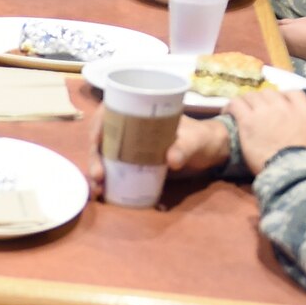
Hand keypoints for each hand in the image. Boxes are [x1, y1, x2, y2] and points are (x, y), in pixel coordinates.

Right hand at [88, 114, 230, 196]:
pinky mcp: (134, 165)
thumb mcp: (195, 140)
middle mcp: (130, 129)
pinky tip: (103, 193)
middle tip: (99, 175)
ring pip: (104, 156)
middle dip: (94, 156)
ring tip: (98, 189)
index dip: (97, 124)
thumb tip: (171, 159)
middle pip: (102, 138)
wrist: (210, 153)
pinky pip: (114, 171)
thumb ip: (184, 148)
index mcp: (140, 112)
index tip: (96, 141)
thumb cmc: (202, 138)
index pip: (109, 111)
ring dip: (96, 172)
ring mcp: (130, 148)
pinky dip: (107, 182)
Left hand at [231, 87, 305, 176]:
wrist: (292, 169)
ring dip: (245, 102)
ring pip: (252, 97)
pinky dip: (230, 106)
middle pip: (270, 94)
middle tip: (255, 111)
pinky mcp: (247, 119)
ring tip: (239, 111)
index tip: (278, 106)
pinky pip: (236, 104)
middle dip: (262, 101)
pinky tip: (227, 111)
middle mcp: (285, 106)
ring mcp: (265, 110)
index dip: (283, 98)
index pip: (293, 94)